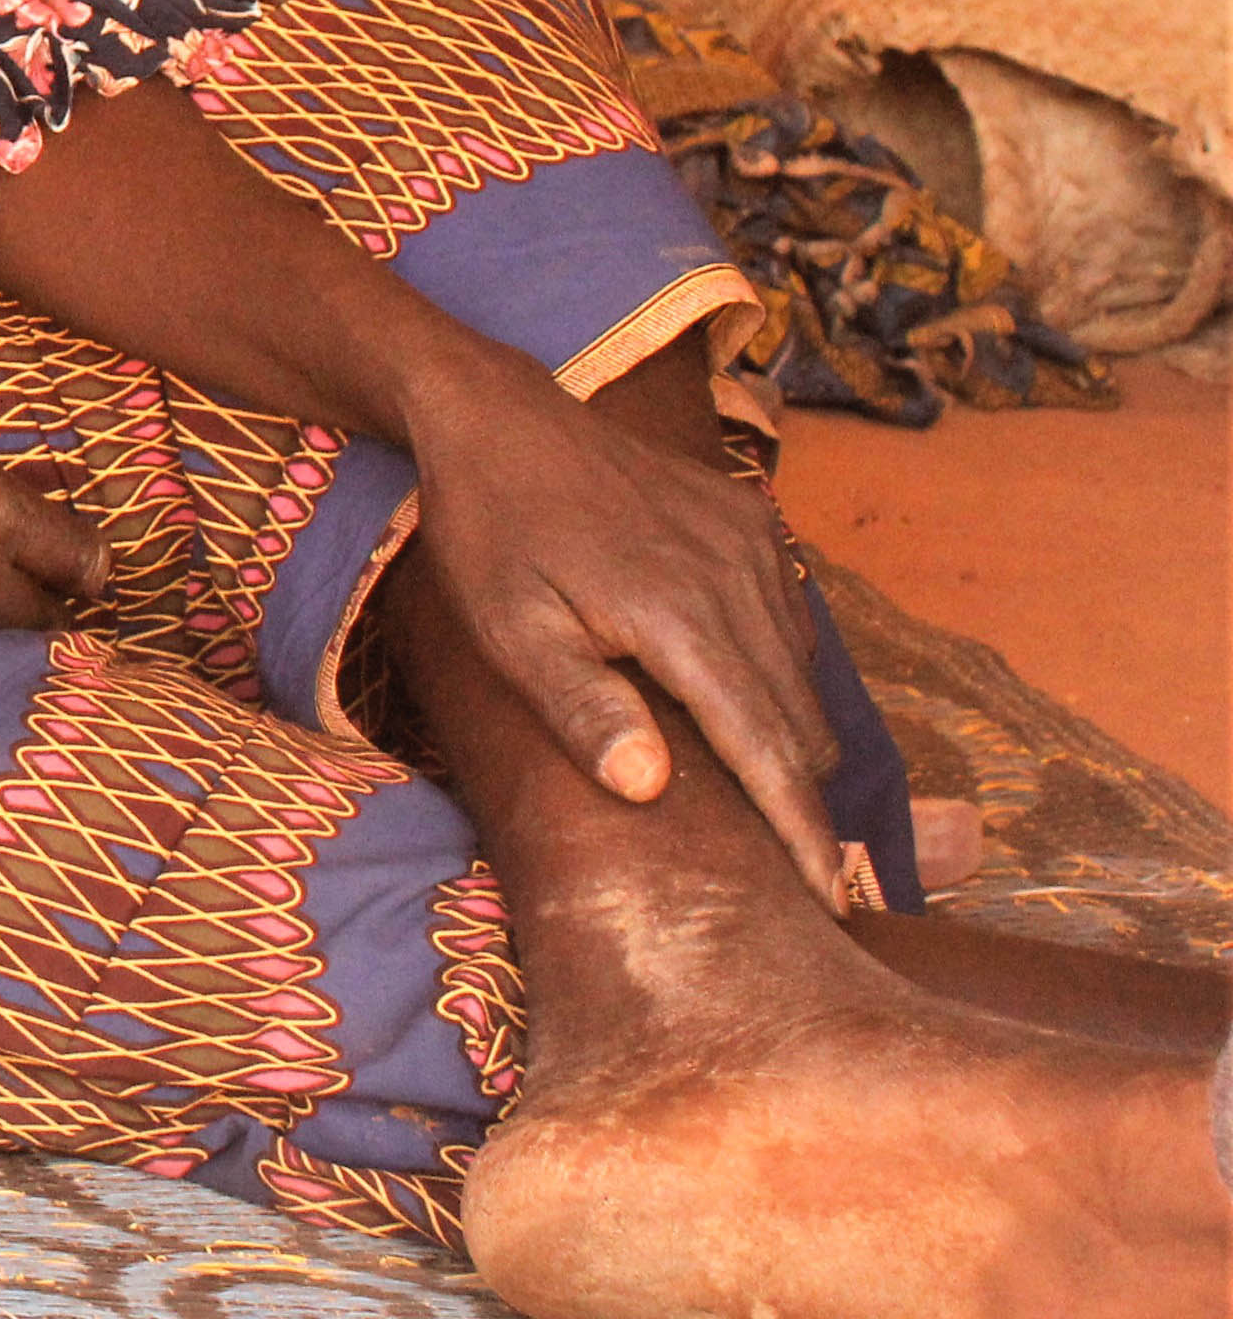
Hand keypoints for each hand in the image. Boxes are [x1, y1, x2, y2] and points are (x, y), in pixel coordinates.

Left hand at [397, 355, 840, 889]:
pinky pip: (792, 625)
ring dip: (787, 739)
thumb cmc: (491, 533)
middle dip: (798, 799)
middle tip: (788, 869)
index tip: (828, 900)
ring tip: (763, 800)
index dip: (800, 832)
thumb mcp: (509, 629)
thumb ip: (581, 707)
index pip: (765, 751)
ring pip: (804, 678)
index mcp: (681, 618)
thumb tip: (649, 787)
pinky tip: (735, 702)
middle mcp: (739, 580)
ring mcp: (755, 546)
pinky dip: (777, 676)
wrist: (500, 418)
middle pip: (799, 725)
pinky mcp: (755, 522)